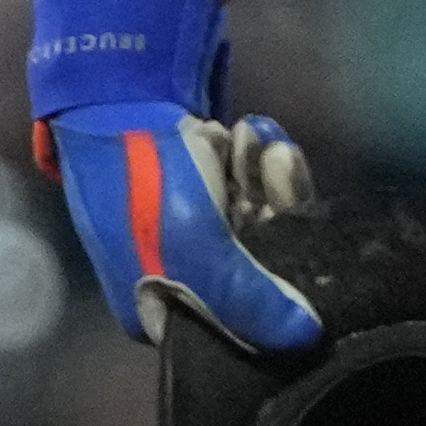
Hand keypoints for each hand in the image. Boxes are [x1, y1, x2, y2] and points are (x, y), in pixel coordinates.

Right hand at [27, 0, 323, 353]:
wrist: (118, 87)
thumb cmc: (150, 181)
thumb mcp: (200, 253)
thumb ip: (254, 302)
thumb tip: (307, 338)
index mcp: (155, 310)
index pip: (237, 324)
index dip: (275, 287)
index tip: (295, 238)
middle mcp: (169, 277)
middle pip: (255, 263)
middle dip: (272, 209)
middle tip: (275, 159)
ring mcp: (183, 229)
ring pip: (255, 218)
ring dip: (264, 174)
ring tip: (254, 135)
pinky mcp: (196, 187)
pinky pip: (245, 186)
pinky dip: (253, 159)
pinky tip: (248, 128)